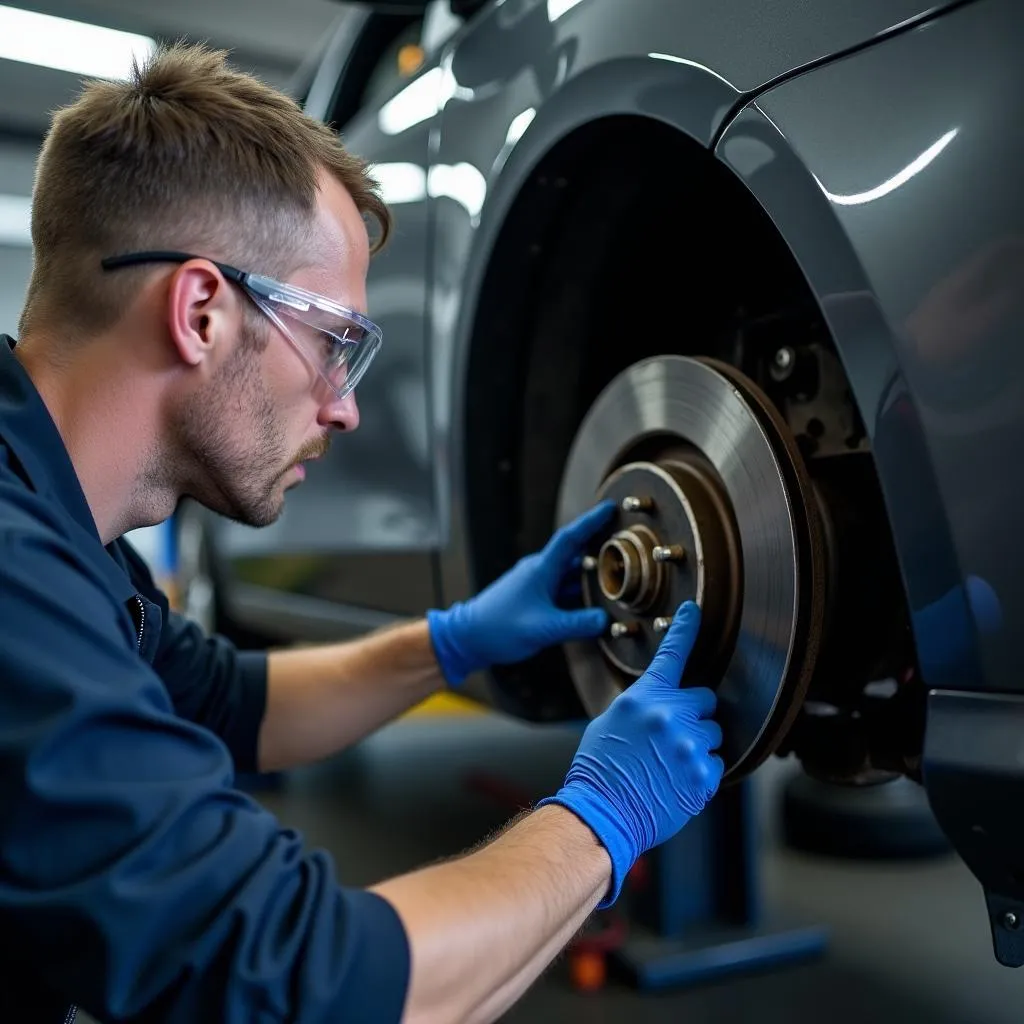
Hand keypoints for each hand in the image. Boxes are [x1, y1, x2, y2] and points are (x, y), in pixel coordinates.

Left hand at [426, 501, 615, 686]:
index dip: (591, 521)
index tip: (609, 508)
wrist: (467, 638)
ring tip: (619, 576)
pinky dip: (579, 594)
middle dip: (600, 550)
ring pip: (570, 575)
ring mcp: (536, 585)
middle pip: (575, 555)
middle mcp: (539, 572)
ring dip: (591, 576)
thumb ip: (577, 624)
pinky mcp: (534, 599)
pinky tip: (593, 604)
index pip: (570, 538)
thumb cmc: (498, 628)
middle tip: (627, 545)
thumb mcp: (543, 628)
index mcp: (540, 570)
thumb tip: (606, 621)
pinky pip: (562, 591)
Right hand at [536, 602, 723, 905]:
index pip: (671, 654)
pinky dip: (703, 772)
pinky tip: (677, 782)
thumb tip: (662, 704)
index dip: (685, 629)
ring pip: (714, 732)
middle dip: (695, 712)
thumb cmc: (600, 768)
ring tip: (671, 764)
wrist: (601, 812)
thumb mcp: (611, 723)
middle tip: (675, 733)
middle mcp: (669, 715)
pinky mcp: (703, 775)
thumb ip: (642, 706)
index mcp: (644, 698)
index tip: (693, 610)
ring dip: (699, 743)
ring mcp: (689, 745)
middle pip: (705, 698)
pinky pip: (717, 763)